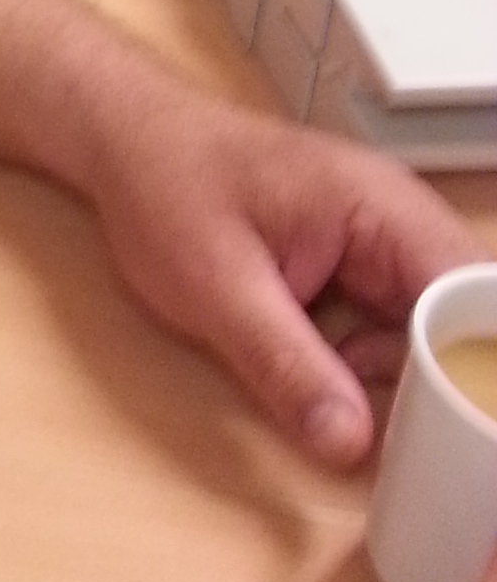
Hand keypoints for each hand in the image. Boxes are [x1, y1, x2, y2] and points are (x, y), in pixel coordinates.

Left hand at [0, 0, 480, 464]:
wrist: (120, 138)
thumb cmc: (163, 184)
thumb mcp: (216, 287)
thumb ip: (284, 365)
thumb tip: (351, 443)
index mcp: (381, 209)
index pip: (471, 298)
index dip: (472, 369)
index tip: (455, 428)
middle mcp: (397, 223)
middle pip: (464, 321)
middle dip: (445, 383)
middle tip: (408, 437)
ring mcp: (378, 244)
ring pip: (434, 333)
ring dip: (408, 382)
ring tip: (359, 409)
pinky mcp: (355, 268)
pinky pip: (396, 330)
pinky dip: (376, 369)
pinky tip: (332, 385)